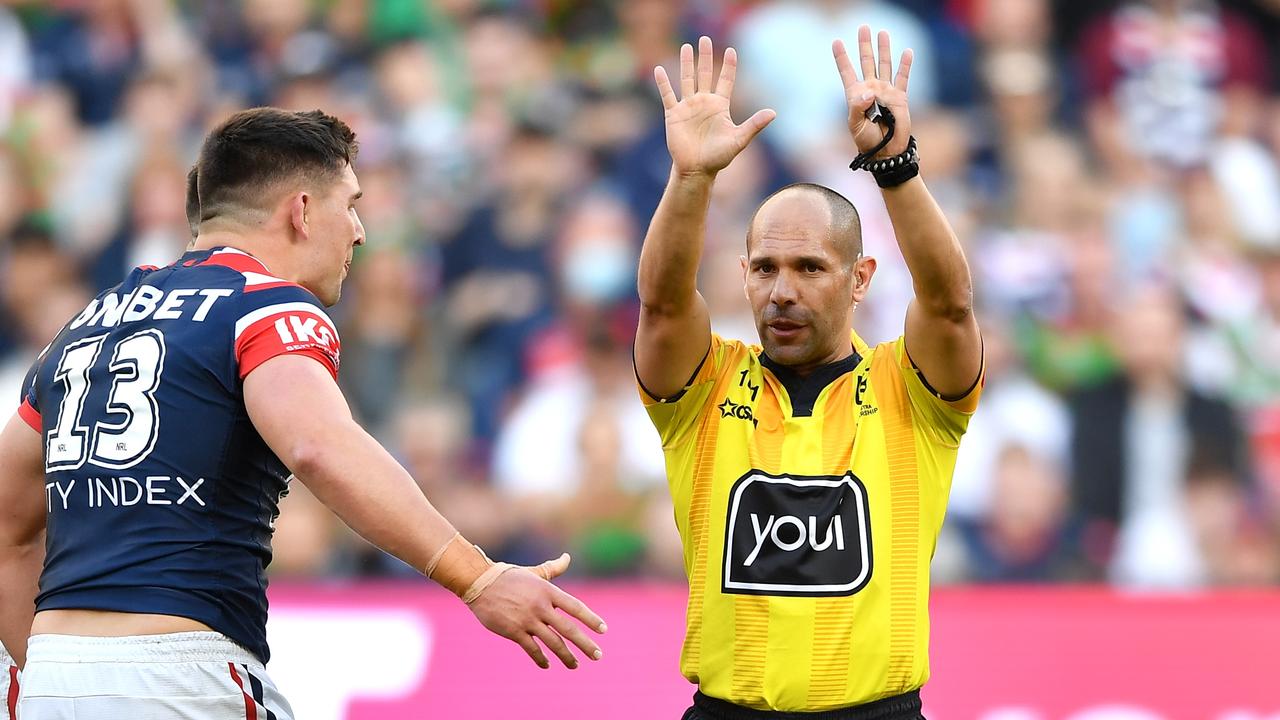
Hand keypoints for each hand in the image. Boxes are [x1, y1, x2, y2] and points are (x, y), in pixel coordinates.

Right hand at [467, 553, 607, 669]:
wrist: (480, 583)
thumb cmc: (509, 577)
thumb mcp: (534, 573)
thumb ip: (553, 569)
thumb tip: (567, 557)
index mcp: (548, 591)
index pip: (575, 607)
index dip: (591, 619)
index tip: (603, 630)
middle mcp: (541, 606)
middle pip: (568, 629)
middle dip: (585, 644)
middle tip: (598, 656)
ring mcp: (527, 620)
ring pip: (552, 643)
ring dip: (566, 656)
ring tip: (575, 665)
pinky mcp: (514, 631)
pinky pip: (532, 649)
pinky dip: (541, 659)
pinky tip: (547, 664)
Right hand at [654, 36, 775, 177]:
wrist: (696, 170)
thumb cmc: (718, 157)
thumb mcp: (739, 139)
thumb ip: (754, 125)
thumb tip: (774, 113)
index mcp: (720, 106)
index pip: (725, 80)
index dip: (729, 66)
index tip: (732, 50)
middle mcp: (704, 102)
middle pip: (705, 74)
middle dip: (706, 56)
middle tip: (705, 38)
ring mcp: (688, 107)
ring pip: (686, 79)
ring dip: (686, 63)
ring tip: (686, 46)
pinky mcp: (673, 114)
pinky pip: (667, 95)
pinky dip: (663, 83)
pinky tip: (659, 70)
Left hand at [834, 26, 913, 158]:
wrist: (885, 150)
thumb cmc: (866, 140)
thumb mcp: (855, 125)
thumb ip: (857, 108)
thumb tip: (868, 91)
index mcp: (855, 95)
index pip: (847, 72)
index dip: (841, 58)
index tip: (836, 42)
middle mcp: (871, 89)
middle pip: (867, 62)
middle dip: (865, 45)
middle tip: (863, 27)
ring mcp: (886, 91)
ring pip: (885, 65)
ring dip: (884, 49)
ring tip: (883, 32)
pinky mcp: (900, 97)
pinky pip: (903, 77)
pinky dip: (906, 65)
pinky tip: (907, 51)